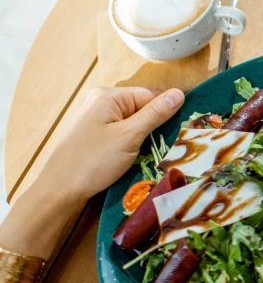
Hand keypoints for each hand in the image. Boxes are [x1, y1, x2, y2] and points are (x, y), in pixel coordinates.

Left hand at [37, 86, 183, 203]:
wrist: (60, 189)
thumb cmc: (94, 161)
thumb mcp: (129, 136)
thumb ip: (155, 114)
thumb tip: (179, 93)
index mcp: (109, 95)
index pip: (151, 95)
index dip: (168, 112)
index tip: (183, 132)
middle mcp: (102, 101)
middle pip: (143, 107)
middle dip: (157, 125)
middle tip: (170, 145)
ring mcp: (98, 118)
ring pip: (135, 122)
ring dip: (147, 136)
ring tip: (155, 152)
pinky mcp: (96, 133)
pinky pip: (124, 132)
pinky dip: (134, 142)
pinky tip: (138, 156)